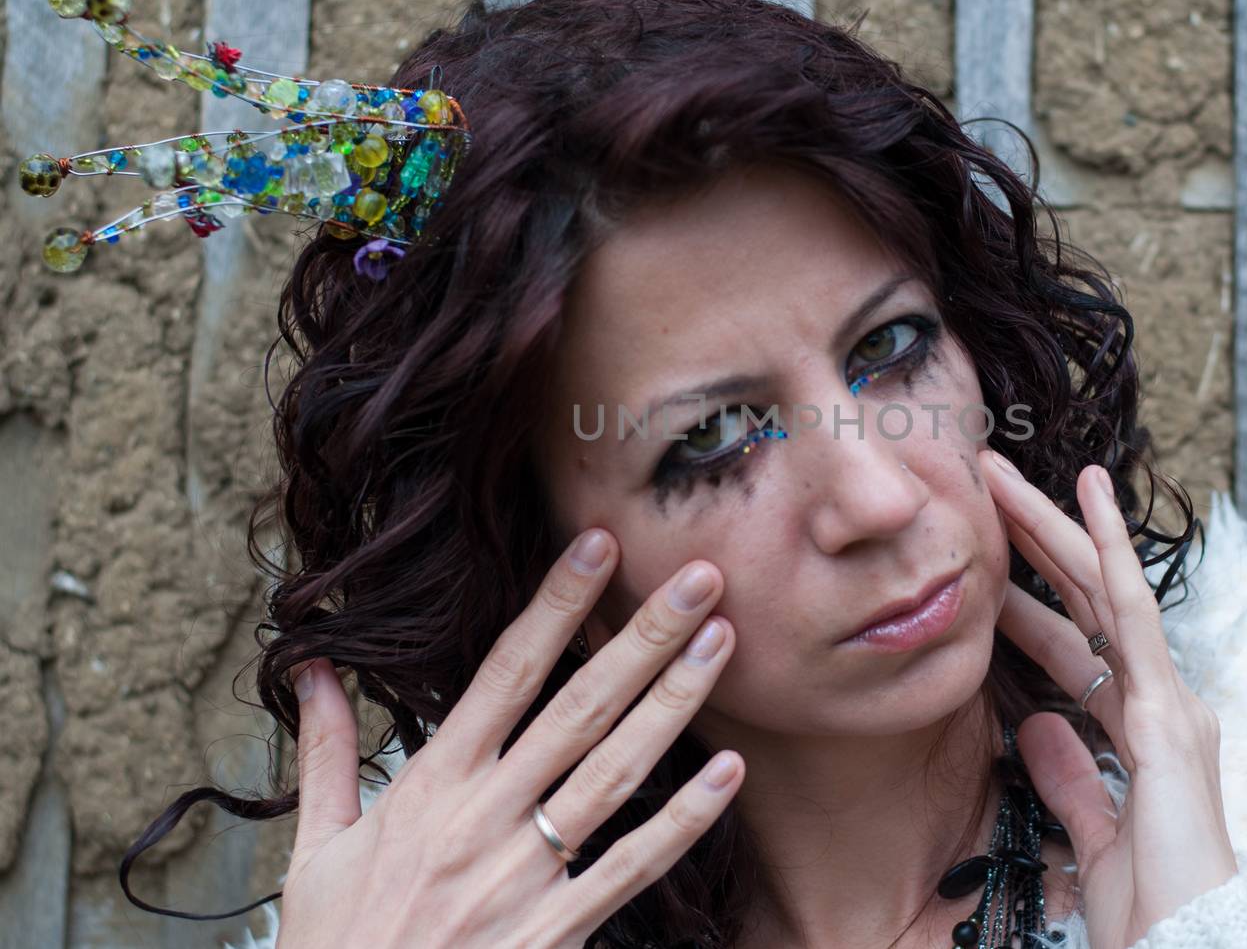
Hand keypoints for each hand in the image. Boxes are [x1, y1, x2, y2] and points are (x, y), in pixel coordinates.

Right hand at [277, 529, 741, 947]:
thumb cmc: (337, 944)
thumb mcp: (316, 847)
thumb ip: (325, 752)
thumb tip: (312, 671)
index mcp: (428, 788)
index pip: (504, 673)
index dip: (555, 605)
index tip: (598, 544)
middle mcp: (483, 819)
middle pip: (579, 708)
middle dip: (643, 636)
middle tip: (699, 578)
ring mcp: (525, 876)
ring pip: (615, 771)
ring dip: (675, 703)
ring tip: (721, 643)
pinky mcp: (559, 931)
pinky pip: (634, 866)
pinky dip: (684, 818)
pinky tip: (726, 770)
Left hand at [979, 450, 1236, 948]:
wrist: (1185, 942)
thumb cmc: (1149, 903)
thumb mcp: (1091, 828)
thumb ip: (1069, 773)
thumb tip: (1033, 724)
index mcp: (1139, 730)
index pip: (1076, 645)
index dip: (1030, 601)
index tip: (986, 568)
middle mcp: (1159, 702)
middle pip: (1084, 601)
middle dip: (1035, 540)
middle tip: (985, 486)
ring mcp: (1167, 699)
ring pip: (1102, 589)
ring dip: (1056, 526)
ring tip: (1008, 475)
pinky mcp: (1165, 708)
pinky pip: (1133, 614)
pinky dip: (1110, 553)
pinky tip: (1090, 503)